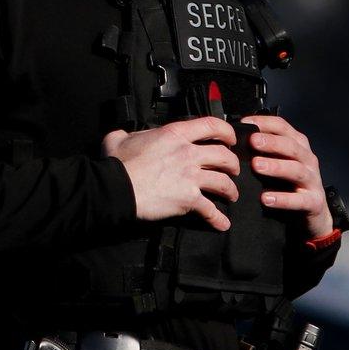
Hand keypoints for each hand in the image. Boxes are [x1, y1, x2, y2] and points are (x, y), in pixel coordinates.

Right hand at [102, 116, 240, 231]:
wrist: (116, 188)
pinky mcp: (188, 199)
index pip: (211, 125)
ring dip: (231, 190)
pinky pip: (210, 210)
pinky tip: (222, 224)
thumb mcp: (120, 138)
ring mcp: (191, 177)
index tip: (230, 139)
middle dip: (233, 164)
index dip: (226, 131)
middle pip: (225, 156)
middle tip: (232, 170)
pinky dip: (218, 219)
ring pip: (224, 182)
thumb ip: (130, 134)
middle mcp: (188, 153)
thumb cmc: (117, 163)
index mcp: (175, 135)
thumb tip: (126, 135)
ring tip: (231, 195)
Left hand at [241, 115, 332, 240]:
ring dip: (276, 166)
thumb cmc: (292, 184)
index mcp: (299, 146)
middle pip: (291, 147)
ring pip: (296, 170)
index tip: (245, 123)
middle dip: (272, 143)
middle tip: (253, 141)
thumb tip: (239, 140)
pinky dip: (282, 199)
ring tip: (256, 165)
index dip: (265, 123)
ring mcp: (313, 181)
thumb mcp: (283, 162)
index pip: (283, 127)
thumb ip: (266, 151)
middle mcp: (308, 160)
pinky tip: (266, 198)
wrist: (315, 211)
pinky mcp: (313, 202)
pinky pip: (299, 200)